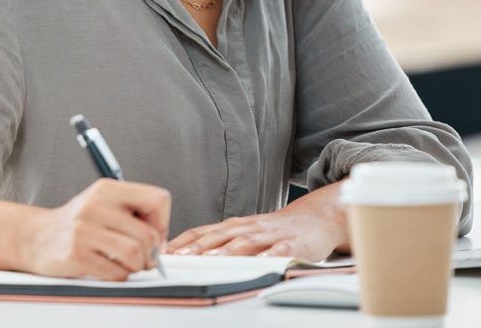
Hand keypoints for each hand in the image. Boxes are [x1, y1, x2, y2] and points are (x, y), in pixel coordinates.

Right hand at [15, 179, 169, 280]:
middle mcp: (95, 205)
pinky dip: (119, 276)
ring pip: (135, 254)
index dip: (163, 222)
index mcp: (107, 189)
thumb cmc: (77, 224)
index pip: (158, 199)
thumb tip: (162, 239)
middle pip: (148, 235)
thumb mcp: (103, 203)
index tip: (154, 234)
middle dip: (152, 254)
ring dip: (137, 267)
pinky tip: (108, 268)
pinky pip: (116, 272)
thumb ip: (133, 213)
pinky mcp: (75, 254)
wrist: (35, 237)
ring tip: (127, 264)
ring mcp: (83, 230)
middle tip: (144, 259)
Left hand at [166, 181, 347, 260]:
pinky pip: (279, 251)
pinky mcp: (292, 245)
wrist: (316, 217)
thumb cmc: (276, 229)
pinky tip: (259, 263)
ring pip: (245, 242)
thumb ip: (222, 242)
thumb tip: (189, 255)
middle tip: (179, 256)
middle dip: (197, 246)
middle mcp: (249, 227)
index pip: (202, 231)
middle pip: (219, 236)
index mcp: (235, 225)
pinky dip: (268, 257)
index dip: (183, 241)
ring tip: (211, 259)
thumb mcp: (245, 232)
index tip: (164, 251)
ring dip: (227, 251)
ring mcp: (270, 235)